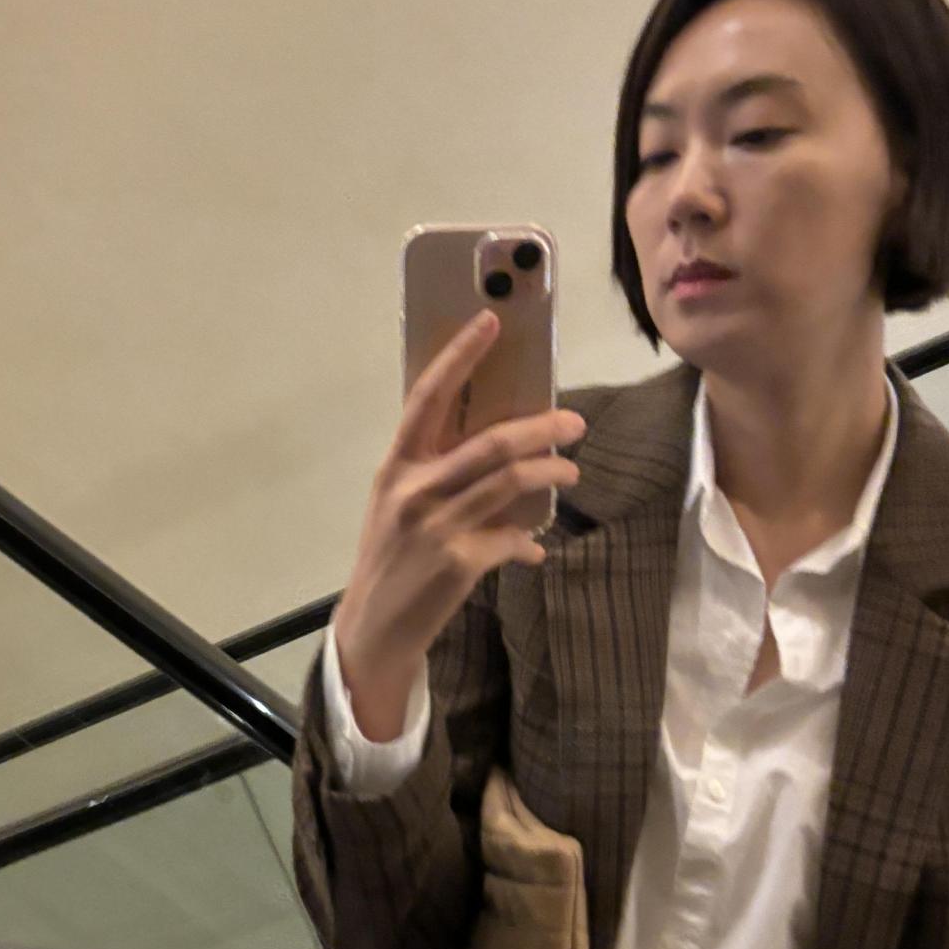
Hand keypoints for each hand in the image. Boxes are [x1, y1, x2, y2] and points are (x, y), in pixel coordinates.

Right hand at [333, 312, 584, 738]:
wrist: (374, 627)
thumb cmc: (391, 559)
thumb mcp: (398, 507)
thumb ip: (438, 474)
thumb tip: (500, 449)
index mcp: (396, 466)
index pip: (427, 397)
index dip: (460, 356)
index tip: (490, 321)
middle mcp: (413, 490)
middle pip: (489, 443)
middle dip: (540, 428)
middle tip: (574, 424)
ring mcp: (436, 526)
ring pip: (510, 483)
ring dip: (551, 474)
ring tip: (571, 472)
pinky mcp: (459, 563)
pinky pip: (511, 538)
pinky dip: (529, 540)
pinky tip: (534, 547)